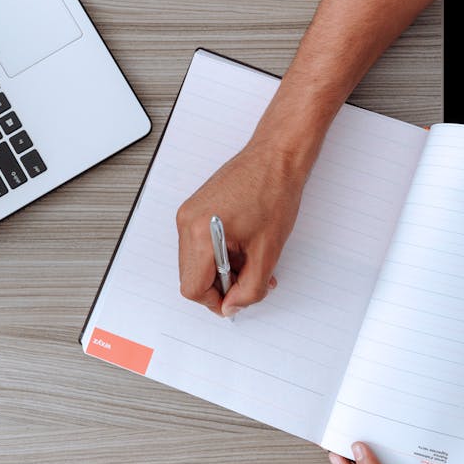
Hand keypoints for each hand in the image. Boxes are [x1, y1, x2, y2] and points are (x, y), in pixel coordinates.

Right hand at [175, 143, 305, 316]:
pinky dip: (220, 254)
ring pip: (196, 262)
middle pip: (191, 276)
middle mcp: (187, 222)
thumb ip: (250, 288)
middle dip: (221, 285)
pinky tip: (243, 246)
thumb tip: (234, 306)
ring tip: (251, 260)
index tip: (235, 301)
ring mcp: (189, 213)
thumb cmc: (274, 192)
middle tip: (251, 280)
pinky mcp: (196, 208)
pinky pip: (199, 244)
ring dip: (222, 270)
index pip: (192, 288)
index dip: (215, 301)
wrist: (276, 157)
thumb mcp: (268, 251)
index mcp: (200, 233)